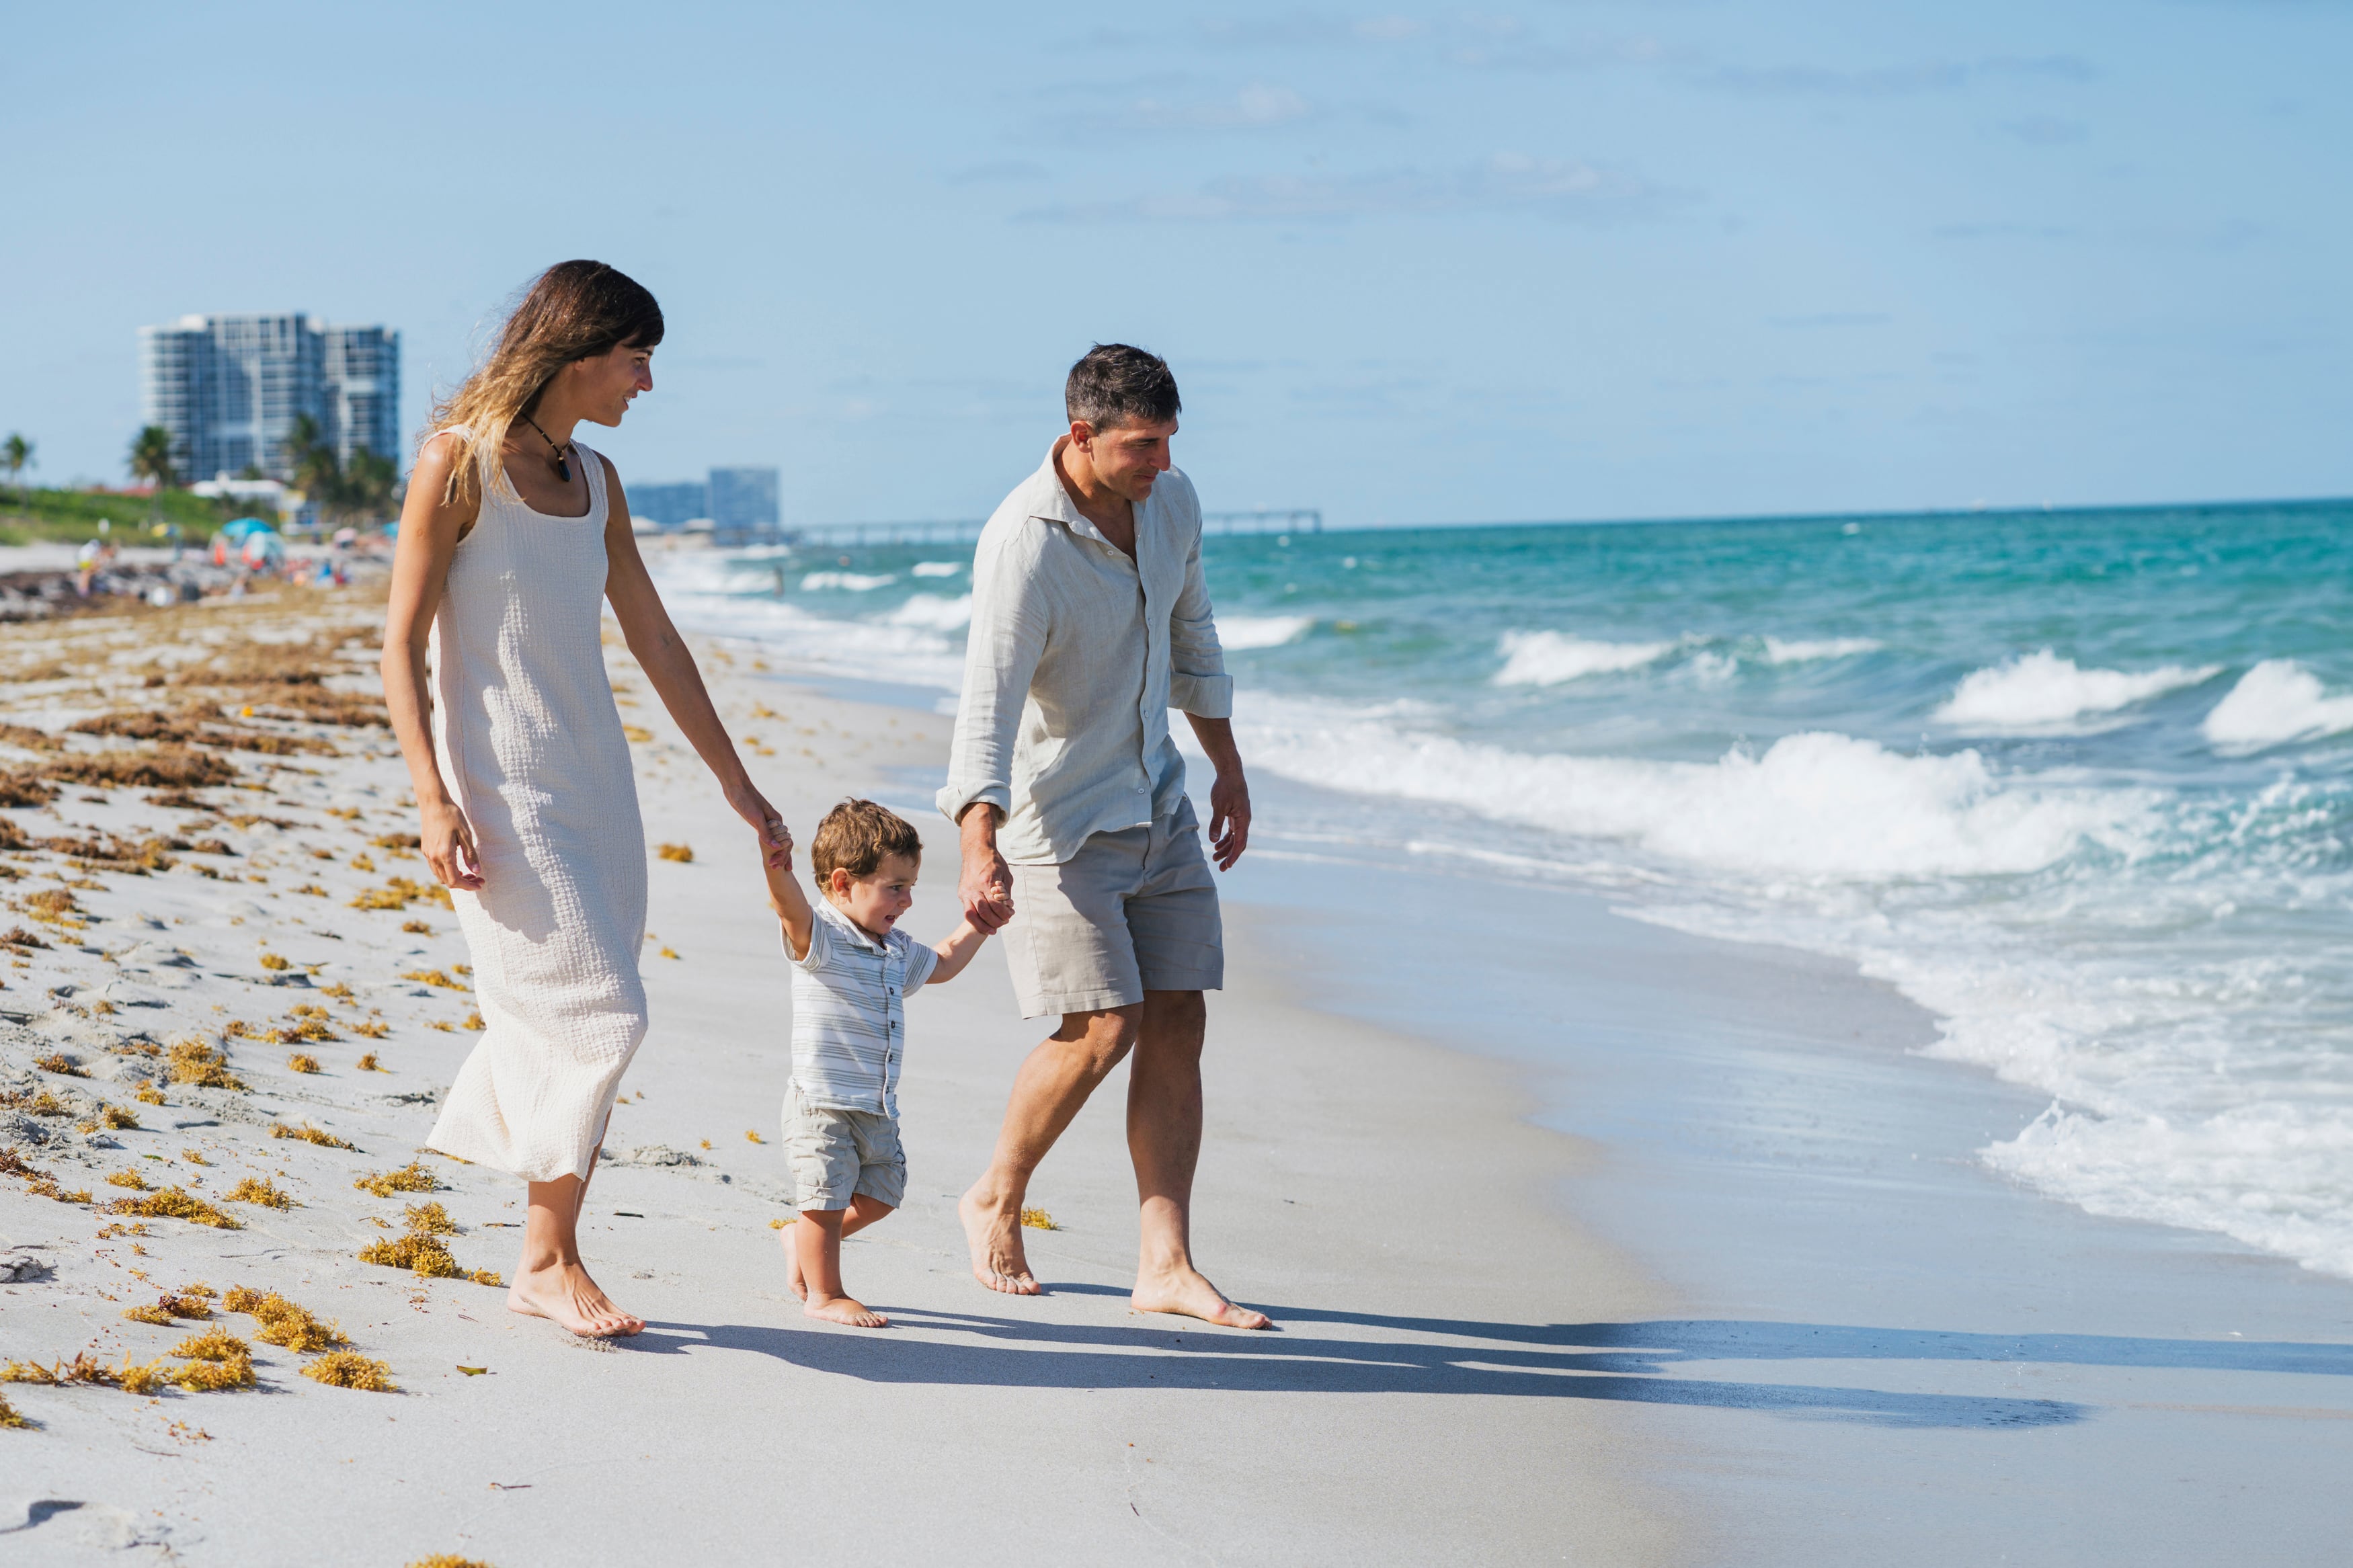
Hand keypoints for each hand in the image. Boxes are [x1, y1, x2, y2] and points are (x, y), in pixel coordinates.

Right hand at [420, 798, 482, 890]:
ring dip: (454, 878)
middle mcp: (433, 857)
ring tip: (469, 872)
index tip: (480, 883)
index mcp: (444, 855)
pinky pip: (435, 867)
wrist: (433, 803)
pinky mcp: (425, 849)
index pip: (455, 881)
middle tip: (478, 878)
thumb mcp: (466, 835)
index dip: (468, 886)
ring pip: (440, 876)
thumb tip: (477, 872)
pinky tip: (457, 865)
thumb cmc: (452, 816)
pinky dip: (446, 871)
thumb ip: (470, 855)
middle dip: (464, 883)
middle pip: (447, 881)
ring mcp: (427, 854)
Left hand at [728, 782, 791, 869]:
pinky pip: (768, 836)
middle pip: (782, 842)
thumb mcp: (756, 817)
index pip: (785, 842)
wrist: (736, 787)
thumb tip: (775, 847)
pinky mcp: (758, 820)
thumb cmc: (746, 800)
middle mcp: (774, 822)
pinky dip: (770, 846)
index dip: (783, 856)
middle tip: (777, 870)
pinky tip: (769, 851)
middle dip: (782, 857)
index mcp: (776, 820)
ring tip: (777, 866)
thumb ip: (765, 832)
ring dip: (778, 853)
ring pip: (776, 840)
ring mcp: (766, 821)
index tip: (780, 868)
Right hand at [957, 805, 1014, 933]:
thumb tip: (1007, 908)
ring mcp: (965, 891)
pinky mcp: (961, 893)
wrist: (976, 850)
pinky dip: (975, 919)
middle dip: (995, 921)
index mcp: (986, 881)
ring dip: (982, 925)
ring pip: (971, 915)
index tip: (1010, 914)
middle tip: (1003, 923)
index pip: (996, 905)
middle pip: (984, 912)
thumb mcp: (1005, 874)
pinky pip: (967, 910)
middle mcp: (973, 888)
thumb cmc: (993, 861)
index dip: (1004, 913)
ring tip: (992, 930)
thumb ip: (1006, 892)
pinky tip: (983, 923)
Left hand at [1206, 769, 1250, 870]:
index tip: (1227, 865)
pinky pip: (1232, 831)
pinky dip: (1226, 838)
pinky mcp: (1235, 814)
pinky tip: (1217, 844)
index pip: (1240, 843)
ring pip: (1235, 838)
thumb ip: (1216, 823)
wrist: (1230, 772)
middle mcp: (1244, 821)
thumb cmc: (1225, 787)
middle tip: (1221, 868)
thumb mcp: (1219, 806)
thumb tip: (1213, 840)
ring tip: (1215, 857)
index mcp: (1244, 820)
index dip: (1234, 855)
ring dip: (1226, 848)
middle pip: (1238, 843)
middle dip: (1230, 856)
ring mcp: (1240, 818)